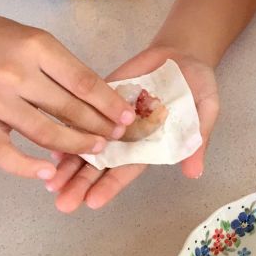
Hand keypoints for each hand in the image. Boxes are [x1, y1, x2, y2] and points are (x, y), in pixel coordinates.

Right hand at [0, 5, 134, 179]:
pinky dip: (25, 166)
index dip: (109, 103)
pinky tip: (48, 171)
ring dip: (74, 145)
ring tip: (95, 150)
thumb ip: (59, 65)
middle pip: (69, 108)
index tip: (127, 116)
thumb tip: (93, 97)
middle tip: (117, 137)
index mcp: (37, 47)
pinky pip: (2, 152)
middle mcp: (18, 74)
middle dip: (99, 126)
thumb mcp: (32, 38)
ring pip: (44, 132)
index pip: (83, 81)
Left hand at [43, 46, 219, 212]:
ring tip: (49, 182)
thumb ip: (198, 140)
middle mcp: (127, 136)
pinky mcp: (102, 95)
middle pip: (101, 163)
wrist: (183, 53)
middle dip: (81, 183)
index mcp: (150, 145)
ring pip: (86, 142)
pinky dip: (66, 128)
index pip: (127, 169)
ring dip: (68, 162)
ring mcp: (111, 117)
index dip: (110, 185)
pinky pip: (80, 113)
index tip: (92, 202)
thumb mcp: (206, 112)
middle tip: (62, 202)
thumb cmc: (198, 86)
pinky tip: (49, 143)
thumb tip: (195, 172)